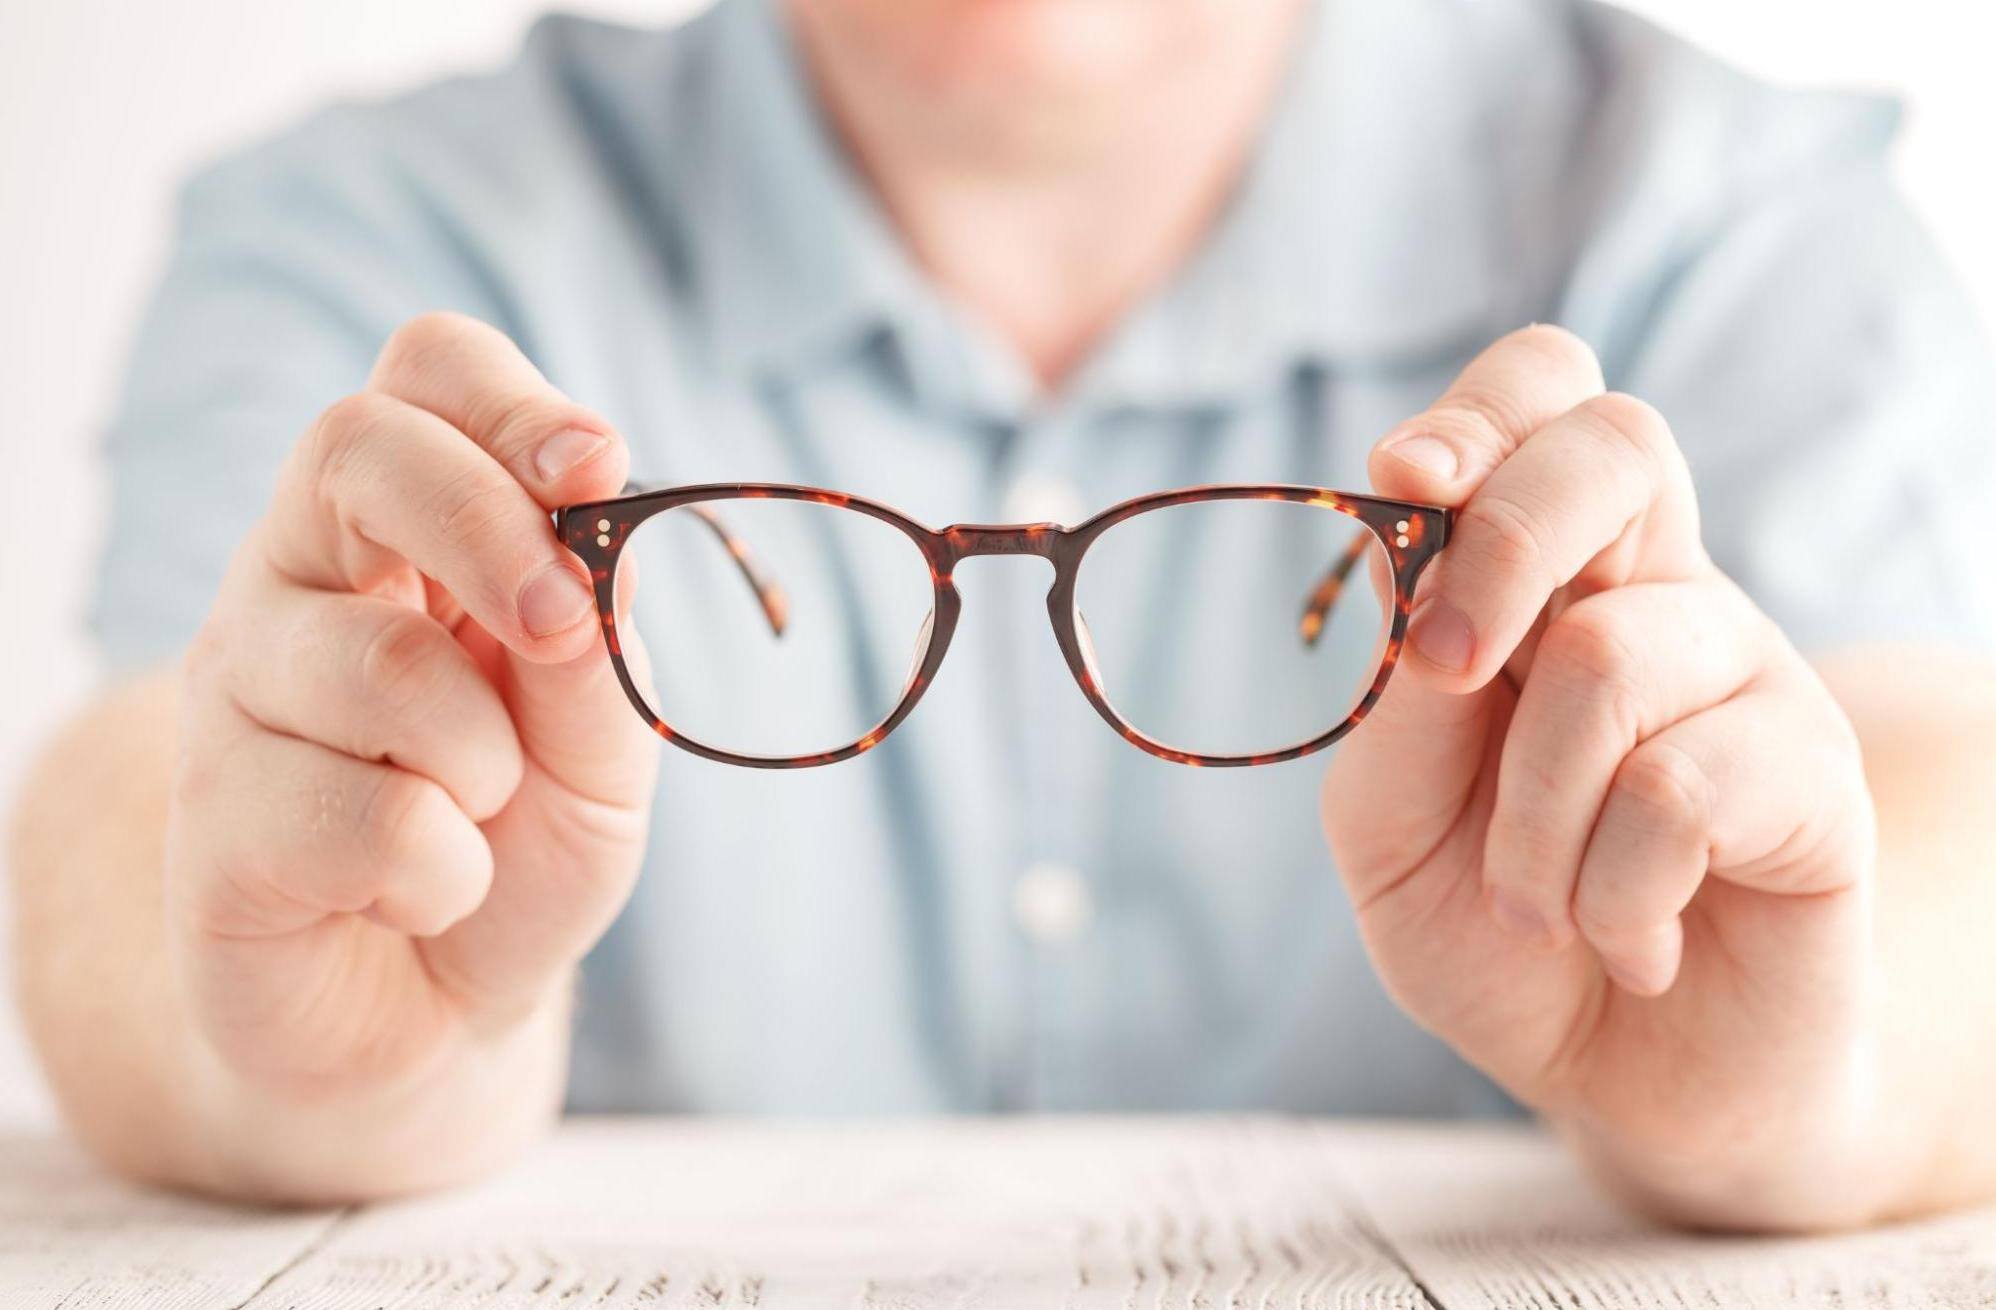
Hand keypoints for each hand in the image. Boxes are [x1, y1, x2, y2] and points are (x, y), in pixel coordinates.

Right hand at [169, 312, 656, 1100]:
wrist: (437, 1013)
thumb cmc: (521, 845)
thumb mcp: (604, 750)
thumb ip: (601, 653)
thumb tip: (594, 555)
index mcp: (404, 532)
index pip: (424, 377)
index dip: (511, 401)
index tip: (595, 467)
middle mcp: (300, 579)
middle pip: (354, 448)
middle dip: (491, 527)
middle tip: (562, 627)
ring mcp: (237, 690)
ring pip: (379, 663)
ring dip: (488, 766)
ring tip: (477, 819)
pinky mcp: (209, 820)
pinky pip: (366, 817)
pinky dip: (445, 875)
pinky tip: (417, 897)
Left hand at [1323, 326, 1878, 1224]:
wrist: (1622, 1078)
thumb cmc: (1497, 927)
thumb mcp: (1390, 822)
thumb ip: (1394, 701)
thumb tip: (1413, 574)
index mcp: (1542, 578)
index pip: (1545, 400)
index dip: (1477, 412)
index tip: (1404, 481)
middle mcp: (1655, 594)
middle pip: (1615, 447)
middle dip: (1499, 543)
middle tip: (1451, 670)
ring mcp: (1745, 673)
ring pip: (1612, 654)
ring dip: (1527, 816)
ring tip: (1534, 901)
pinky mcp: (1815, 774)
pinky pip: (1678, 788)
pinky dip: (1610, 892)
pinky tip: (1632, 940)